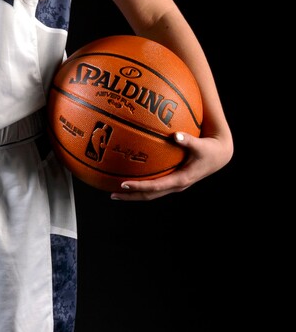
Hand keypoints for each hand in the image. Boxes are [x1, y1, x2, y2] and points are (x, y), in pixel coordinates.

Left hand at [110, 131, 232, 200]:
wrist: (220, 156)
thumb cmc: (210, 149)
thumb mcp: (201, 145)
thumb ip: (188, 140)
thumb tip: (176, 135)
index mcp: (181, 180)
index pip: (155, 187)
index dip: (139, 187)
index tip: (123, 184)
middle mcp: (176, 186)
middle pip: (149, 196)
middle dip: (130, 196)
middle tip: (112, 195)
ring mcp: (175, 185)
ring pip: (151, 193)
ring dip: (134, 194)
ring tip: (116, 191)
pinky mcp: (174, 181)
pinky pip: (155, 185)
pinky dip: (142, 184)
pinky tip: (131, 177)